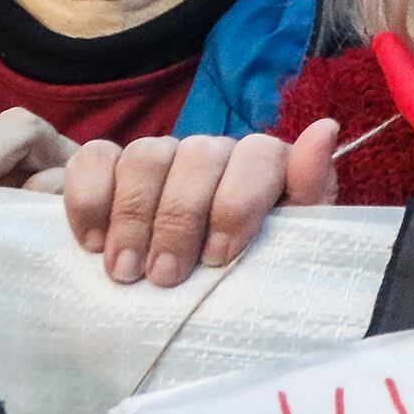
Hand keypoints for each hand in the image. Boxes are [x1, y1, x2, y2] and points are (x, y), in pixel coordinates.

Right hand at [64, 120, 340, 286]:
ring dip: (133, 217)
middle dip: (180, 221)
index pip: (259, 154)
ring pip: (147, 155)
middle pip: (198, 157)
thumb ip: (310, 190)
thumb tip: (324, 130)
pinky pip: (94, 159)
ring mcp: (162, 152)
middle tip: (166, 276)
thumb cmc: (251, 263)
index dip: (238, 203)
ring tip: (127, 272)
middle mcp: (214, 149)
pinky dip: (89, 199)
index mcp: (266, 163)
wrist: (193, 283)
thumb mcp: (292, 240)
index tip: (220, 257)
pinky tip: (93, 244)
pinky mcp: (111, 164)